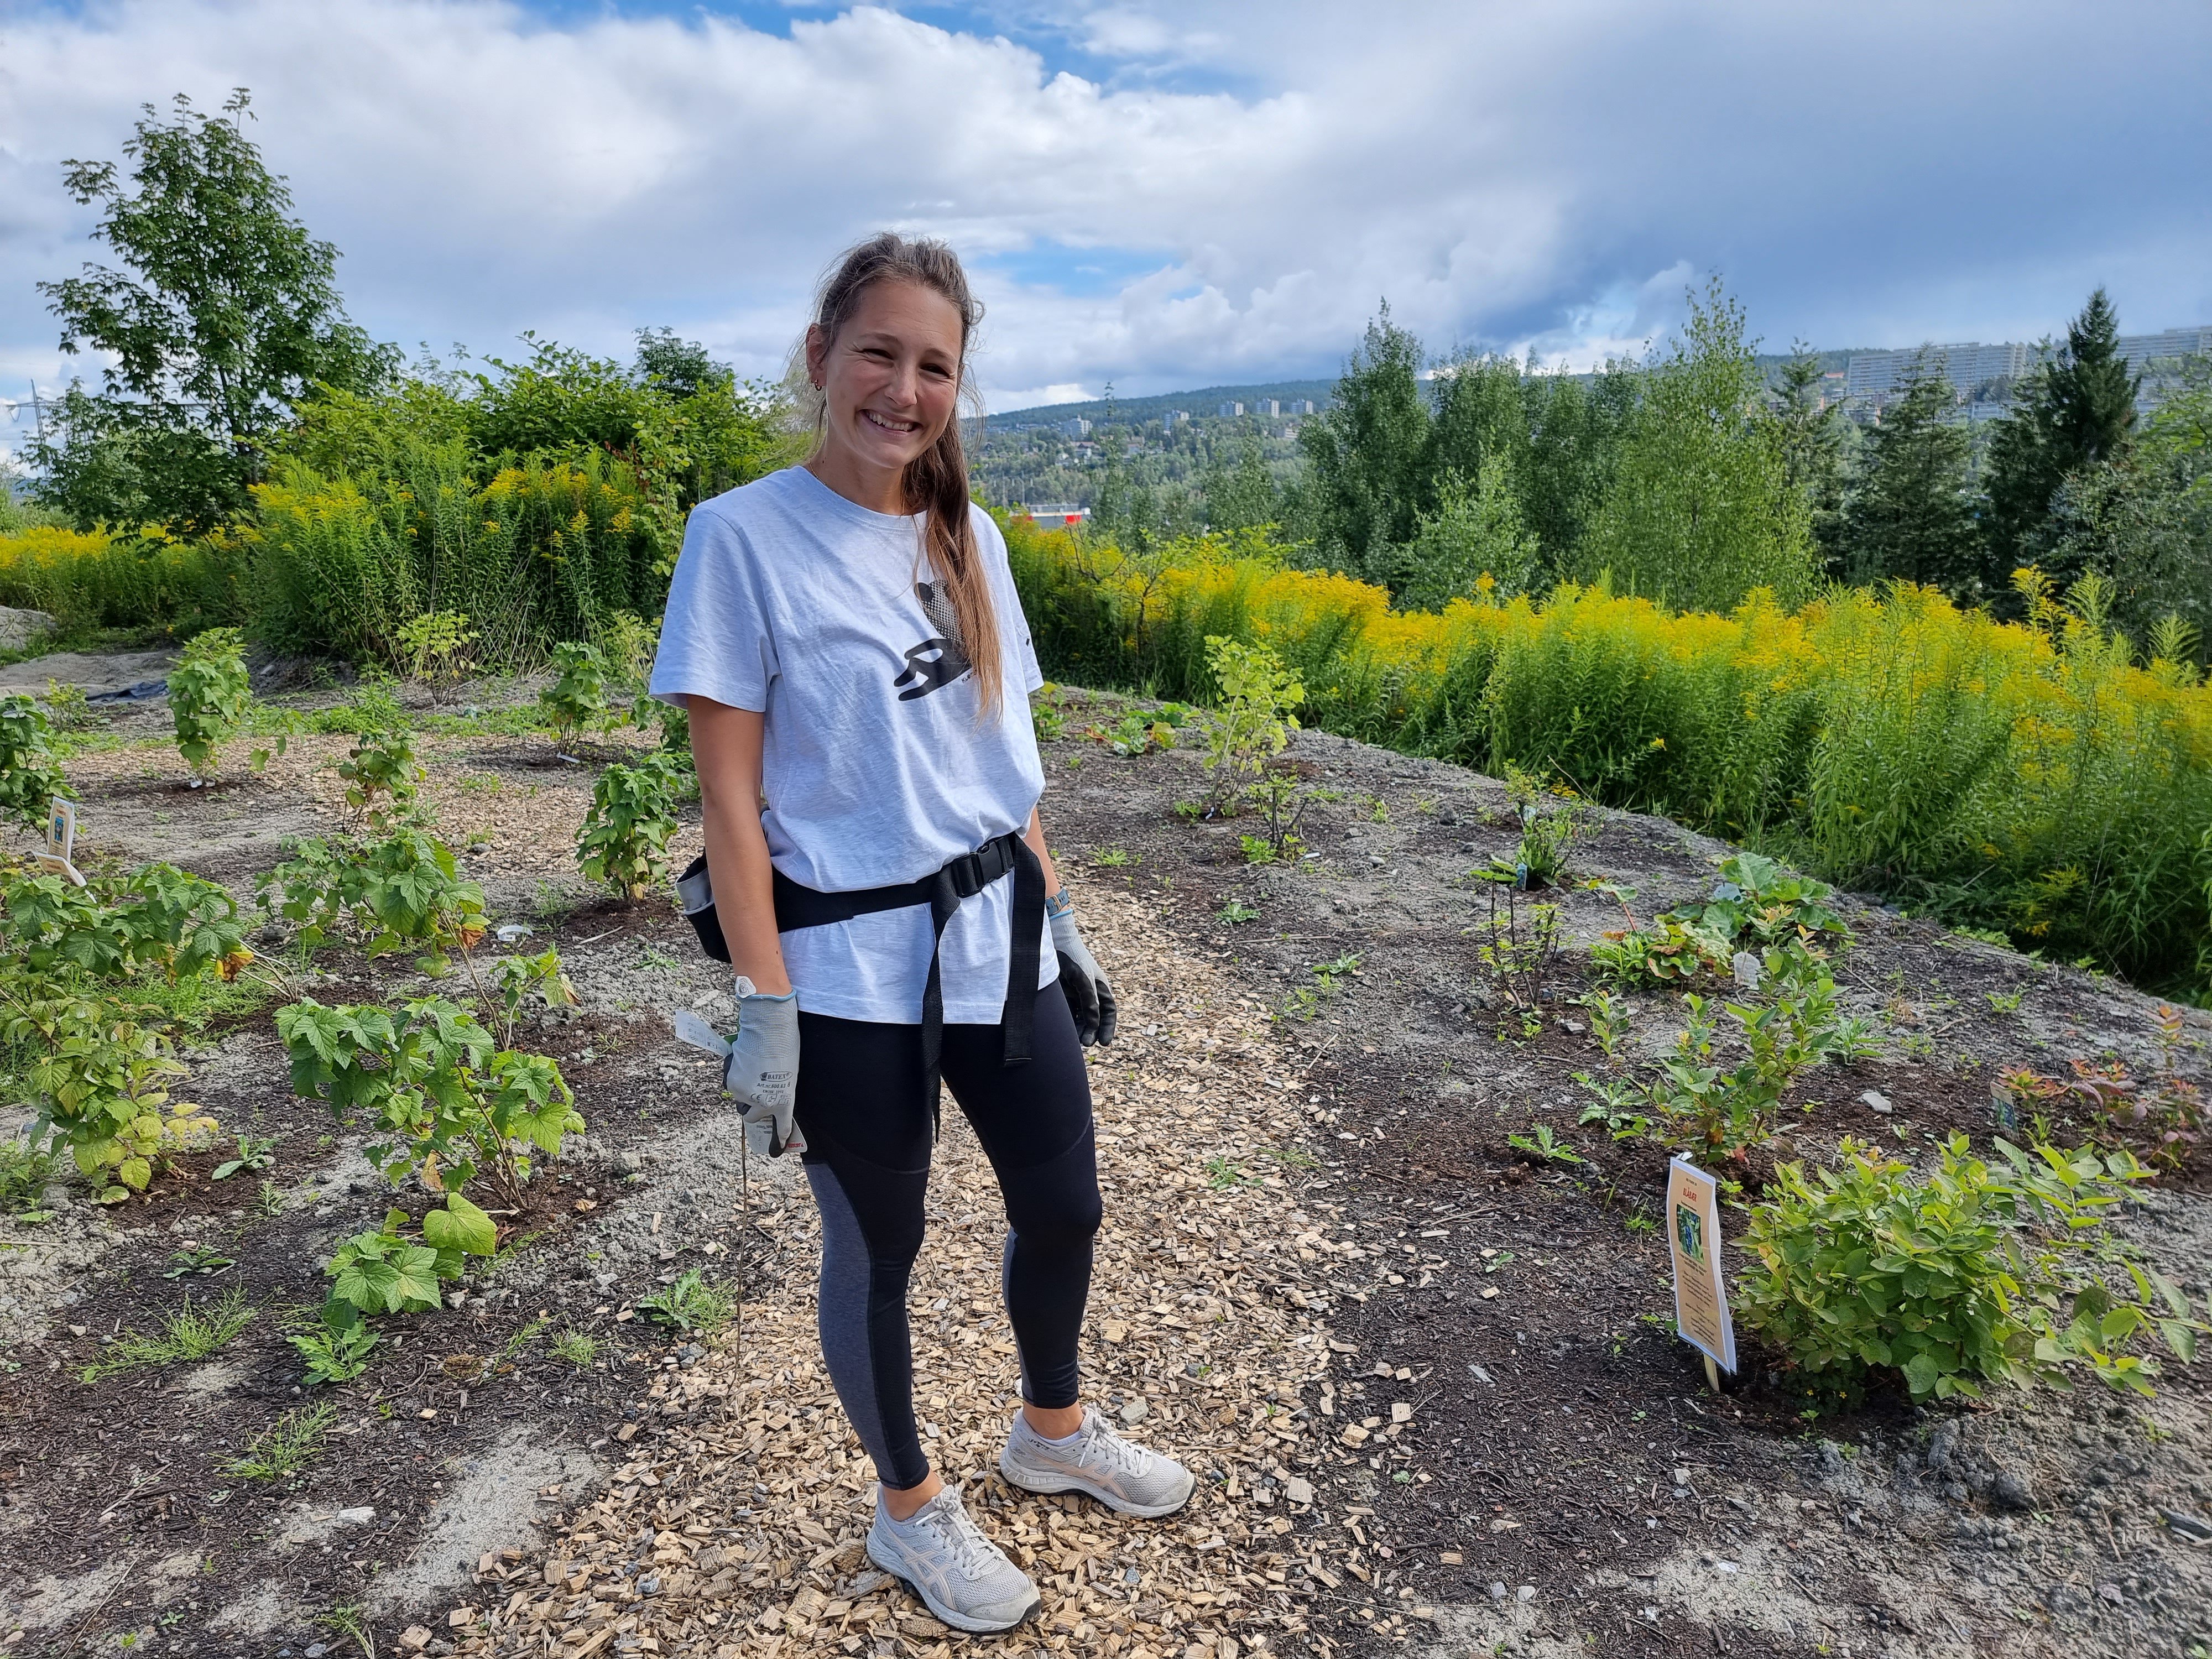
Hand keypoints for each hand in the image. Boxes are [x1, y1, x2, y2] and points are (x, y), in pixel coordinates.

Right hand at [723, 977, 802, 1155]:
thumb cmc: (786, 1046)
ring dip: (746, 1092)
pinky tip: (746, 1065)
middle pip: (753, 1117)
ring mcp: (746, 1094)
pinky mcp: (732, 1083)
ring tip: (754, 1073)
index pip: (781, 1128)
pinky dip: (738, 1080)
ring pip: (741, 1101)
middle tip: (759, 1095)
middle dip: (755, 1109)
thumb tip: (770, 1095)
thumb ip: (780, 1090)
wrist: (769, 1028)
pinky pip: (733, 1087)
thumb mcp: (790, 1074)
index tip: (777, 1149)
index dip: (779, 1140)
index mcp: (784, 1102)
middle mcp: (764, 1103)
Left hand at [1049, 907, 1116, 1046]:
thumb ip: (1089, 1001)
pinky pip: (1067, 1013)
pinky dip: (1068, 1022)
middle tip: (1085, 1043)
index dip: (1108, 1027)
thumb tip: (1093, 1024)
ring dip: (1079, 1029)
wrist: (1053, 941)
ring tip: (1074, 1041)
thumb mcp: (1083, 978)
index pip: (1109, 1012)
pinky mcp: (1062, 995)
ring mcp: (1075, 994)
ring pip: (1080, 1018)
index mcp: (1100, 988)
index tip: (1105, 1043)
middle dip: (1091, 1032)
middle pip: (1094, 1018)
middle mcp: (1090, 993)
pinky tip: (1063, 1031)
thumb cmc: (1072, 957)